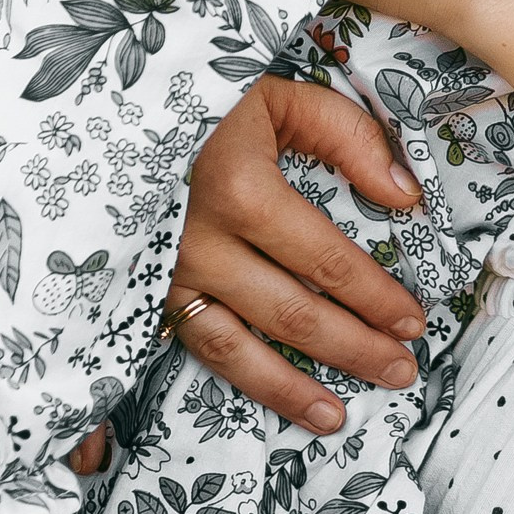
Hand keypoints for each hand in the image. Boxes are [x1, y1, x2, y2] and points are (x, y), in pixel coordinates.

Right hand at [162, 76, 428, 428]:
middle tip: (400, 372)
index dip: (376, 297)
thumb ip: (346, 138)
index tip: (413, 321)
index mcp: (241, 190)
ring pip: (232, 349)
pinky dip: (219, 389)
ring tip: (336, 417)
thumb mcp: (278, 95)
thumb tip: (402, 196)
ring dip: (288, 390)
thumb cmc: (204, 97)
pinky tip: (247, 415)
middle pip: (290, 315)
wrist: (100, 101)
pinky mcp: (137, 290)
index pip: (327, 262)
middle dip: (353, 349)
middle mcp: (197, 243)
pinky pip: (182, 349)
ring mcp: (162, 273)